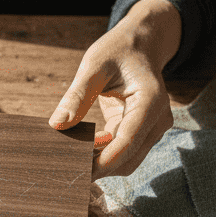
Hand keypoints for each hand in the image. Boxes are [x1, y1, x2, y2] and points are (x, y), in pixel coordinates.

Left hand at [49, 0, 180, 177]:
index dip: (105, 159)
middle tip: (68, 169)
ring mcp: (152, 127)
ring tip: (71, 160)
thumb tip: (56, 125)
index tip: (81, 170)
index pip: (129, 139)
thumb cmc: (117, 50)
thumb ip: (77, 96)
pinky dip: (103, 154)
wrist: (139, 46)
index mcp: (151, 99)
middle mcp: (158, 118)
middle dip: (101, 166)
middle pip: (130, 157)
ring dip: (101, 163)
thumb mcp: (94, 66)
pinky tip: (80, 150)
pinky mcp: (142, 131)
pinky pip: (123, 151)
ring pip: (127, 159)